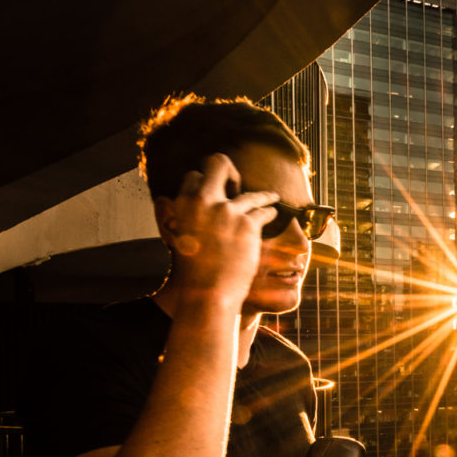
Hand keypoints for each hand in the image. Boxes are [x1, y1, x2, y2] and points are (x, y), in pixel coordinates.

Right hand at [160, 153, 278, 307]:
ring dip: (263, 196)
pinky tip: (273, 214)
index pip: (195, 176)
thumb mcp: (183, 236)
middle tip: (237, 182)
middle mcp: (204, 202)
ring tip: (270, 197)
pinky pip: (265, 211)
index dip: (208, 184)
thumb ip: (193, 216)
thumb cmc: (196, 271)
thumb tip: (207, 204)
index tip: (219, 193)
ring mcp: (227, 211)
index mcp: (183, 205)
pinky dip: (270, 212)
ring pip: (251, 193)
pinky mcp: (248, 224)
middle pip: (218, 163)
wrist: (208, 293)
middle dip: (230, 170)